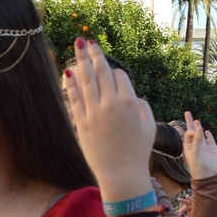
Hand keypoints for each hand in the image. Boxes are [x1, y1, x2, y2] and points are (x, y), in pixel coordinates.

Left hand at [62, 39, 154, 200]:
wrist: (122, 174)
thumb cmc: (138, 151)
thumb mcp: (149, 126)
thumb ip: (142, 106)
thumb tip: (131, 94)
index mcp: (130, 102)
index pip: (119, 76)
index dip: (114, 71)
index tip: (109, 68)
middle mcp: (111, 104)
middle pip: (100, 72)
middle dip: (94, 54)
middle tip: (87, 41)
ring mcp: (94, 113)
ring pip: (86, 80)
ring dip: (81, 60)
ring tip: (77, 46)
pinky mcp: (82, 123)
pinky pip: (75, 98)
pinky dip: (71, 84)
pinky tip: (68, 71)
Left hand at [182, 112, 216, 179]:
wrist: (208, 175)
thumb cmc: (198, 165)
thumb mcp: (195, 152)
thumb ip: (197, 140)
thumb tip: (199, 128)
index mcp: (189, 146)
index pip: (188, 134)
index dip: (190, 130)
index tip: (193, 132)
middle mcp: (196, 145)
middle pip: (192, 131)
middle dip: (190, 122)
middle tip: (187, 112)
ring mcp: (204, 147)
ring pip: (201, 135)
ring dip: (198, 128)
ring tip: (196, 120)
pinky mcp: (212, 149)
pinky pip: (210, 140)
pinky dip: (209, 136)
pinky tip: (206, 131)